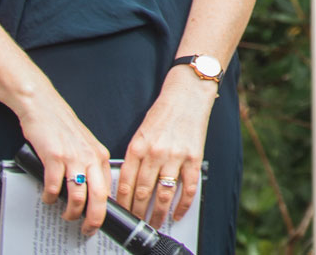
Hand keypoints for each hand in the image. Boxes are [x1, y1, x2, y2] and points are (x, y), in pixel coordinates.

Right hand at [15, 90, 111, 236]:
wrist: (44, 106)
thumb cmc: (63, 128)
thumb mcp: (85, 146)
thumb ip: (90, 165)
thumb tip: (91, 192)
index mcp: (101, 155)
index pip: (109, 189)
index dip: (106, 209)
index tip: (101, 221)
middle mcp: (91, 157)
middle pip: (98, 196)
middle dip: (94, 219)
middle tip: (87, 229)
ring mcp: (73, 158)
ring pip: (77, 196)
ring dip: (71, 212)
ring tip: (66, 215)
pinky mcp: (54, 157)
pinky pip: (53, 187)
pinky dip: (49, 197)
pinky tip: (48, 198)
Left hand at [117, 70, 216, 224]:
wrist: (188, 94)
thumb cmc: (164, 112)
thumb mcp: (141, 132)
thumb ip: (136, 156)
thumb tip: (129, 184)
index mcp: (137, 147)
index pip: (124, 183)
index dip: (122, 203)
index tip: (122, 213)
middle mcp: (155, 153)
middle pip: (142, 192)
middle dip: (138, 212)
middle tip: (137, 221)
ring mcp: (175, 156)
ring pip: (163, 194)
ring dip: (158, 213)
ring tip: (155, 222)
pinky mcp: (193, 157)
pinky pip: (188, 187)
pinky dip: (183, 204)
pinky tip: (178, 213)